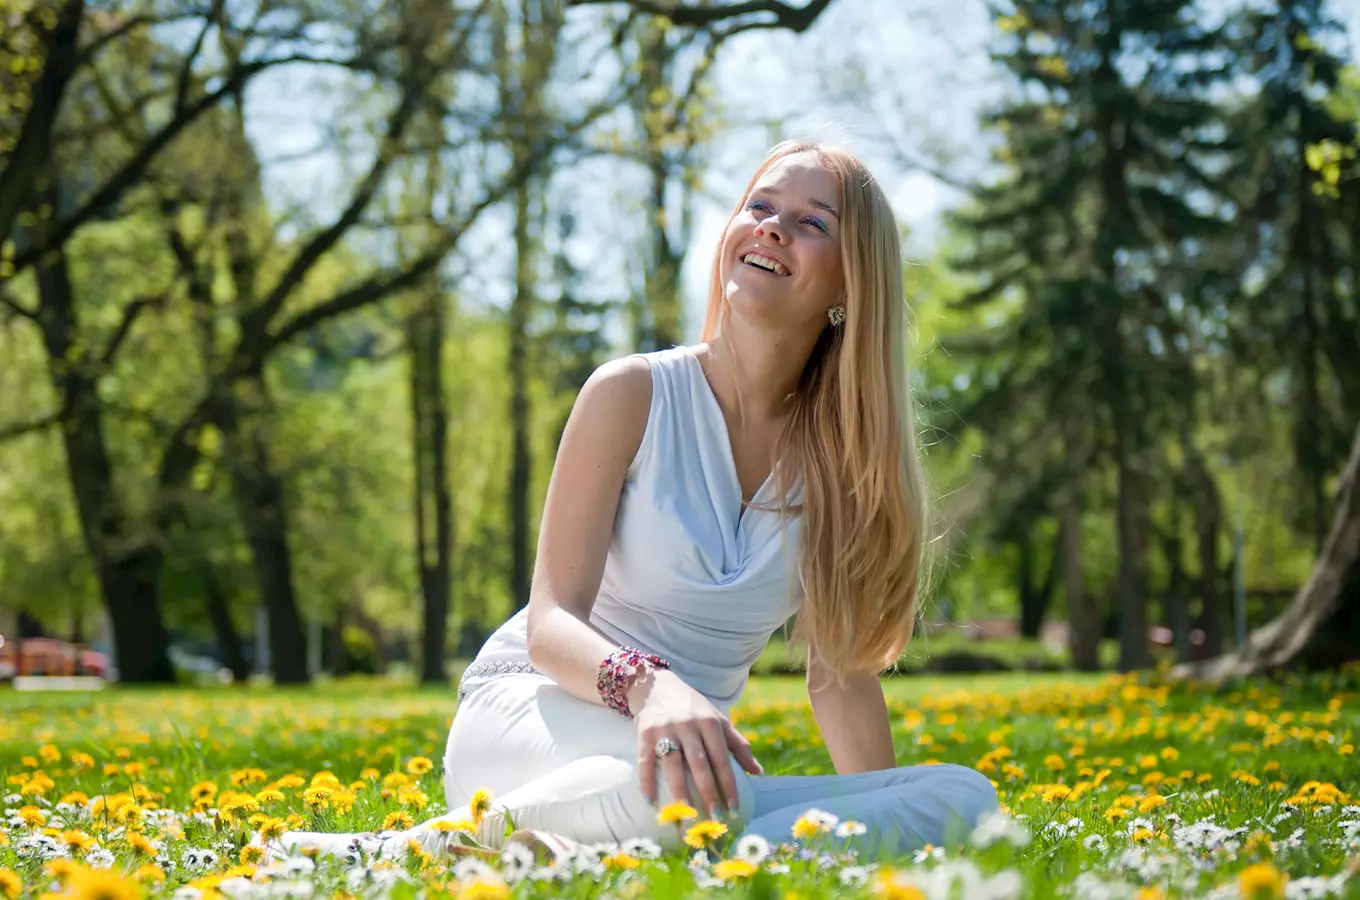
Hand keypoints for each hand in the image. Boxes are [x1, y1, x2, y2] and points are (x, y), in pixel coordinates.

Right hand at [630, 669, 762, 817]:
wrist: (658, 685)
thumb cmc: (693, 708)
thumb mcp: (718, 720)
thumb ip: (738, 745)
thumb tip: (758, 773)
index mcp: (710, 723)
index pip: (722, 760)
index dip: (729, 785)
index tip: (734, 809)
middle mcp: (689, 725)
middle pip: (700, 764)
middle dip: (708, 793)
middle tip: (714, 818)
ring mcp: (665, 729)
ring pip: (674, 764)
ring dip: (679, 791)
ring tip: (685, 814)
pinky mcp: (645, 732)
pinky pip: (646, 760)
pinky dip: (647, 780)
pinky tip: (651, 800)